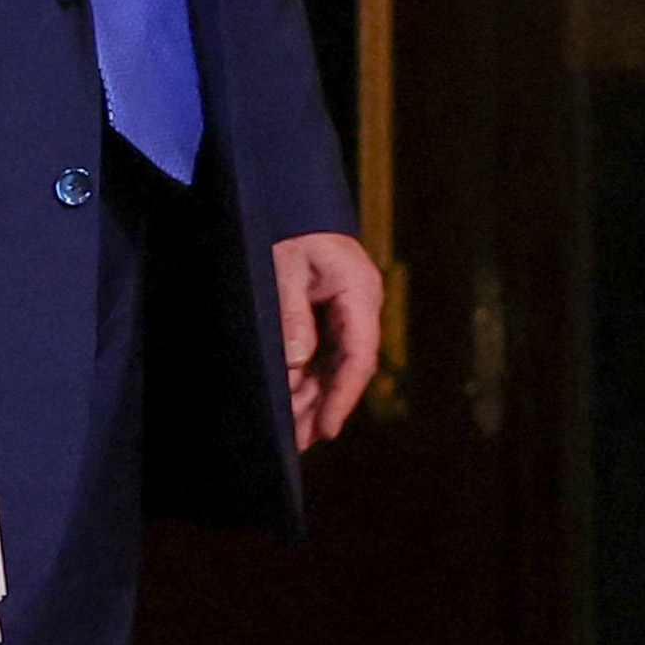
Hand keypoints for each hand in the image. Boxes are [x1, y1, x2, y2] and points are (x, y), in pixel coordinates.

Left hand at [275, 234, 384, 449]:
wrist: (291, 200)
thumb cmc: (289, 227)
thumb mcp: (284, 265)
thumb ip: (292, 313)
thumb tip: (296, 363)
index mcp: (359, 292)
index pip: (359, 357)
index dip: (343, 397)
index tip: (326, 429)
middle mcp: (360, 307)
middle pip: (347, 369)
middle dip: (323, 408)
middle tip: (298, 444)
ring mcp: (348, 312)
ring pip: (334, 366)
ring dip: (313, 399)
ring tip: (293, 434)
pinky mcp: (331, 314)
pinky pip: (323, 355)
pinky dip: (308, 381)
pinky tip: (293, 404)